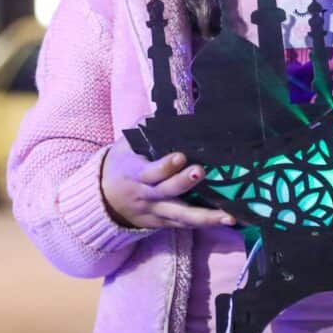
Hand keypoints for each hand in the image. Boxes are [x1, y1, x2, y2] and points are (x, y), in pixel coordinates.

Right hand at [100, 138, 235, 228]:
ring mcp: (156, 211)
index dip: (165, 165)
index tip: (181, 156)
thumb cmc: (123, 163)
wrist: (104, 198)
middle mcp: (146, 194)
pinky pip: (185, 224)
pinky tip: (228, 220)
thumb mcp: (128, 144)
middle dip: (184, 182)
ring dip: (205, 217)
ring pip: (181, 216)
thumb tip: (172, 108)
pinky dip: (206, 223)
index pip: (151, 171)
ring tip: (228, 216)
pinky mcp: (164, 222)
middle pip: (167, 191)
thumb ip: (147, 127)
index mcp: (136, 173)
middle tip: (201, 171)